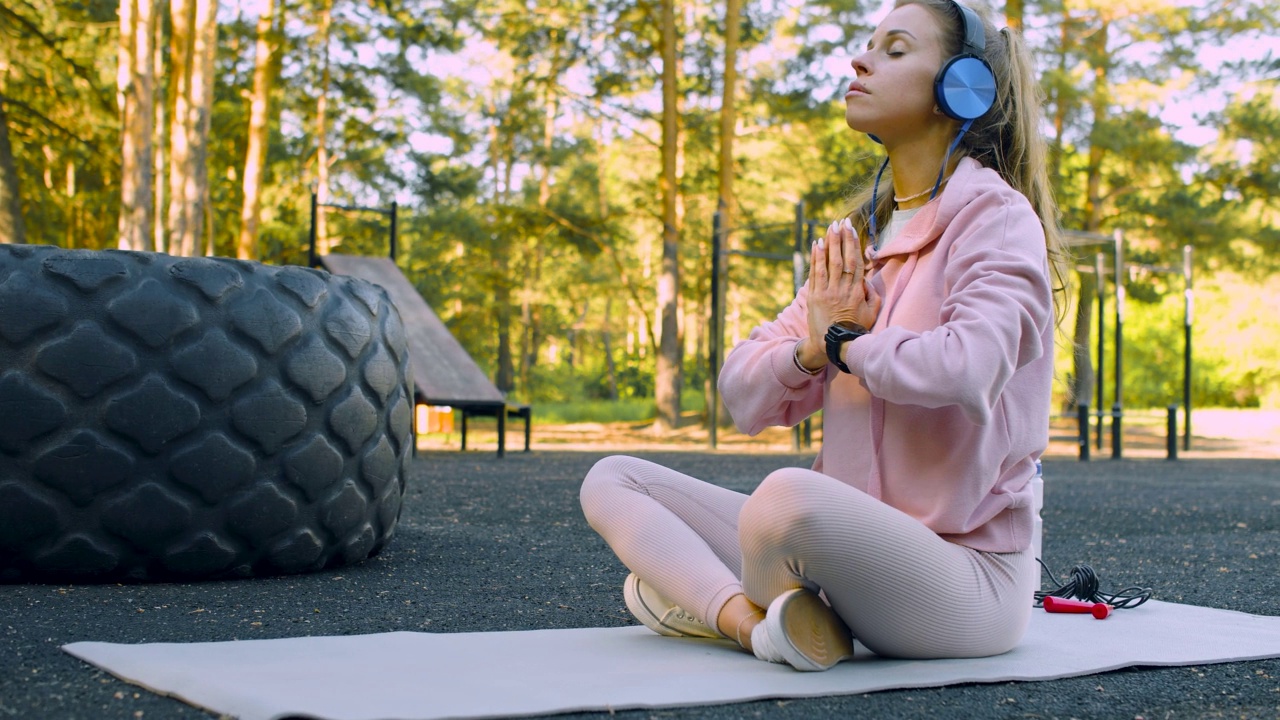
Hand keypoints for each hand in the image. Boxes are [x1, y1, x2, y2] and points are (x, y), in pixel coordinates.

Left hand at [803, 218, 880, 362]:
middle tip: (840, 222)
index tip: (851, 230)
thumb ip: (873, 294)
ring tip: (829, 228)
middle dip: (841, 239)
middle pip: (842, 259)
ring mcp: (826, 292)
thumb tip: (867, 280)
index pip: (855, 262)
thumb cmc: (855, 329)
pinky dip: (815, 258)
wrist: (833, 344)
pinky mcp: (814, 296)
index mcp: (856, 291)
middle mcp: (841, 289)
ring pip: (828, 264)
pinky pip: (815, 274)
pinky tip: (817, 244)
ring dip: (829, 244)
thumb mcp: (872, 313)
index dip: (853, 244)